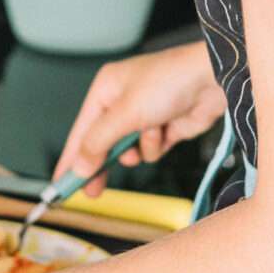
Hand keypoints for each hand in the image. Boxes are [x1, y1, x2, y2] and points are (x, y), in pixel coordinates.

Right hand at [53, 43, 225, 193]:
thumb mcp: (125, 113)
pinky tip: (165, 130)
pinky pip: (150, 150)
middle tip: (92, 191)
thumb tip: (79, 165)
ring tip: (147, 136)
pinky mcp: (163, 128)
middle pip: (103, 143)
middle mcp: (122, 102)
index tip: (61, 182)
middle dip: (102, 163)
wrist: (212, 80)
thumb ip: (98, 142)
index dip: (71, 157)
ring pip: (129, 150)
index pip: (81, 130)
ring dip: (138, 148)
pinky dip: (156, 145)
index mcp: (106, 89)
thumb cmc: (169, 81)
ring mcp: (144, 116)